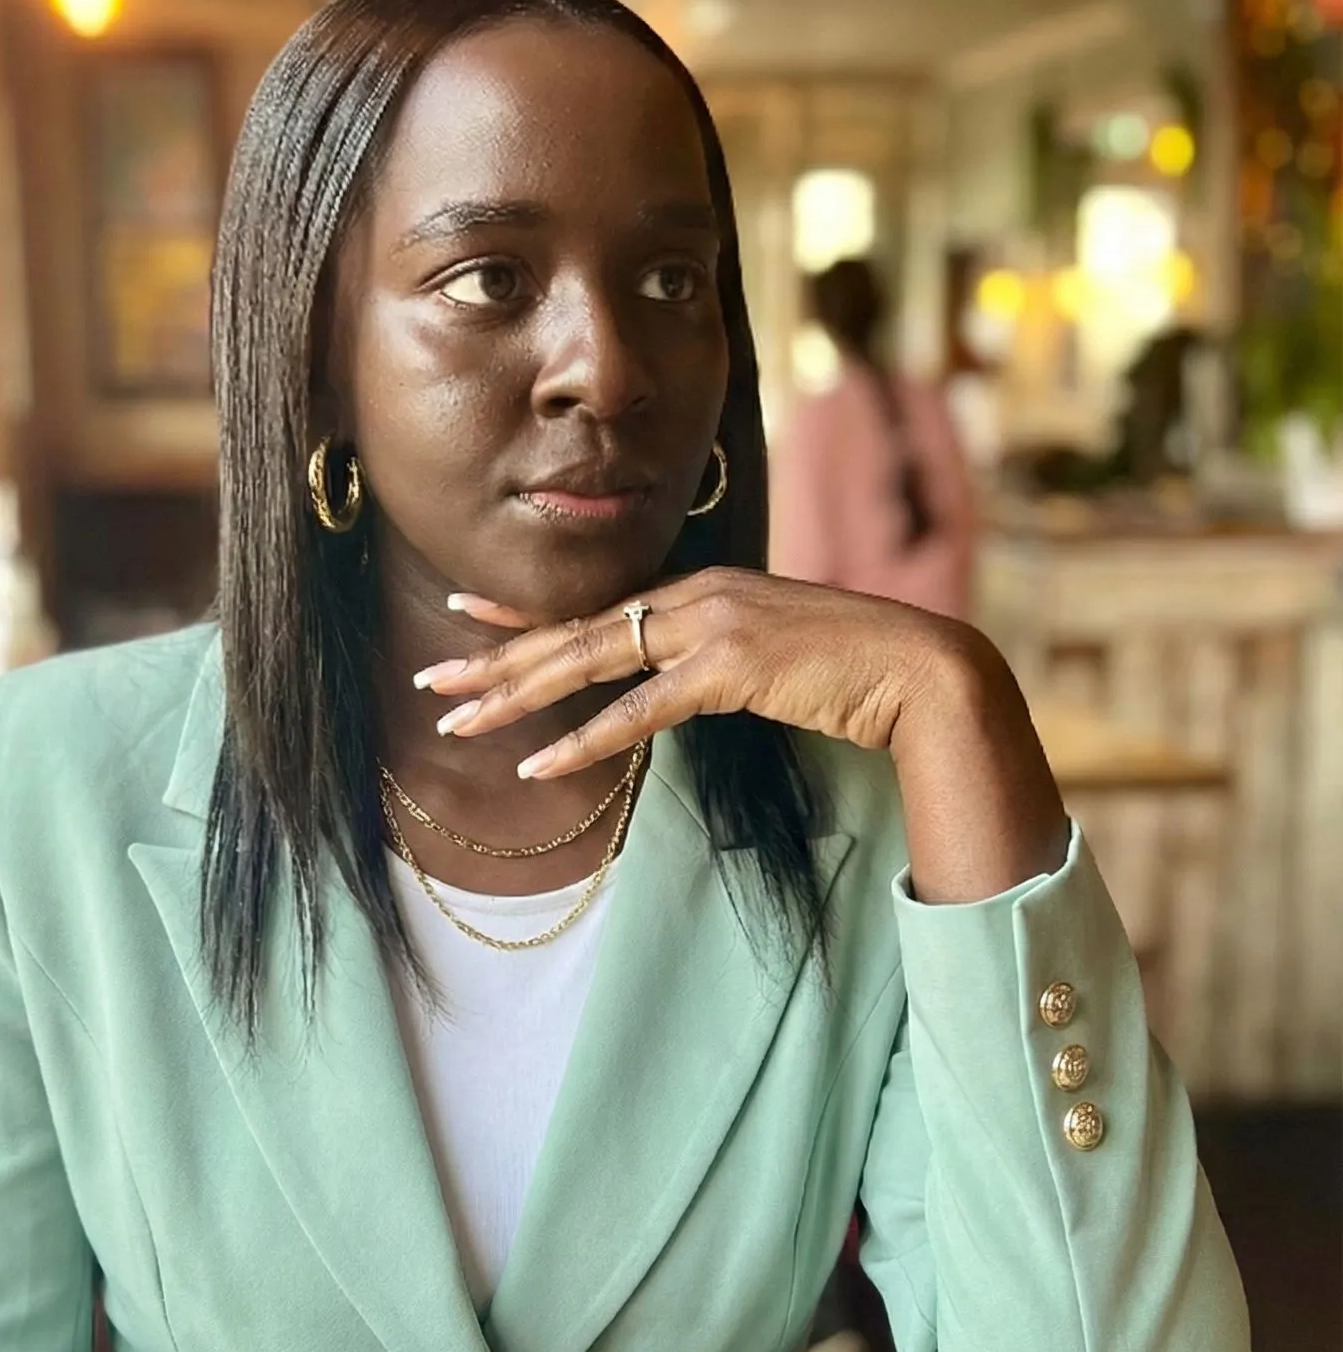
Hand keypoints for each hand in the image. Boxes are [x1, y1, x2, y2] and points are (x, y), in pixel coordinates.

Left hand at [421, 569, 963, 773]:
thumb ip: (717, 661)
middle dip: (496, 658)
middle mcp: (695, 595)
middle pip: (575, 630)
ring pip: (591, 660)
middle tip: (432, 680)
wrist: (919, 671)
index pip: (595, 601)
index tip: (461, 609)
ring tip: (460, 722)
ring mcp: (711, 625)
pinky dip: (586, 737)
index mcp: (700, 590)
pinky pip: (639, 708)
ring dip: (519, 695)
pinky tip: (539, 761)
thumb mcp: (770, 657)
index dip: (523, 609)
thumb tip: (680, 683)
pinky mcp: (731, 666)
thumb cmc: (851, 674)